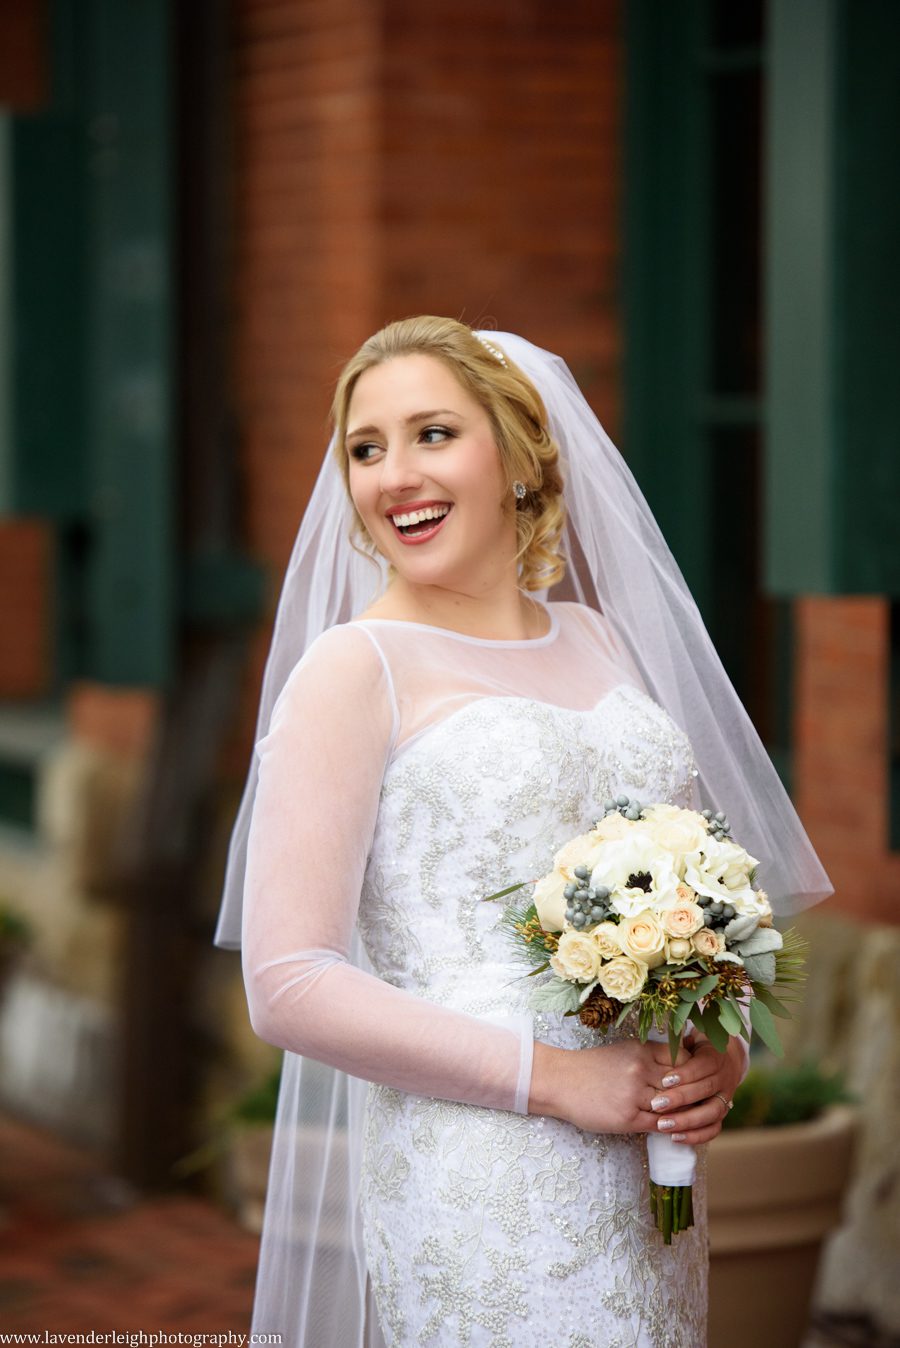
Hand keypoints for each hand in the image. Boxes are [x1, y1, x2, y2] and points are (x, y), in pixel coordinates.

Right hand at [529, 1036, 693, 1135]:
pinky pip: (658, 1125)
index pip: (682, 1060)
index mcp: (642, 1050)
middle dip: (692, 1094)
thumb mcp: (623, 1051)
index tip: (696, 1080)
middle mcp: (641, 1070)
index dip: (693, 1072)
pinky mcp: (628, 1118)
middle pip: (681, 1085)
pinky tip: (673, 1129)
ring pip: (672, 1106)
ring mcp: (635, 1095)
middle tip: (703, 1103)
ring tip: (692, 1118)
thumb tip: (677, 1069)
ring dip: (683, 1114)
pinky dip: (669, 1127)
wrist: (561, 1081)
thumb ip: (650, 1057)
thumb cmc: (592, 1066)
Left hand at [648, 1032, 745, 1144]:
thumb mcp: (689, 1042)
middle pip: (706, 1090)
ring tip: (662, 1125)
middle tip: (656, 1105)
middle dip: (681, 1099)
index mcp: (716, 1058)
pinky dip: (696, 1136)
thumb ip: (678, 1047)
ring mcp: (725, 1098)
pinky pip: (714, 1129)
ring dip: (687, 1121)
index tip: (664, 1081)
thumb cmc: (695, 1050)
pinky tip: (675, 1138)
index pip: (703, 1066)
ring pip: (712, 1113)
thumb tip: (660, 1047)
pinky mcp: (722, 1115)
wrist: (724, 1061)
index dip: (685, 1074)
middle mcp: (725, 1079)